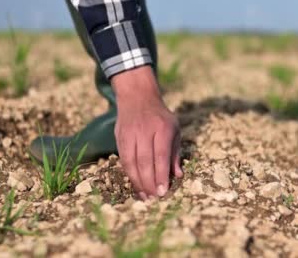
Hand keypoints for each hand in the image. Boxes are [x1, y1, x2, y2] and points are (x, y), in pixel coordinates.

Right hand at [111, 66, 182, 199]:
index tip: (163, 192)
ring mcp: (130, 134)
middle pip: (145, 161)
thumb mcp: (174, 129)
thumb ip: (175, 152)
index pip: (161, 155)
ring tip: (146, 197)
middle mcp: (144, 130)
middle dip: (149, 183)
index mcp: (162, 128)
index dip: (161, 175)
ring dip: (138, 182)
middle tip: (155, 199)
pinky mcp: (119, 138)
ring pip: (131, 162)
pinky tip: (136, 186)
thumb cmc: (160, 117)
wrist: (137, 97)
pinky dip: (130, 175)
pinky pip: (123, 160)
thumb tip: (178, 175)